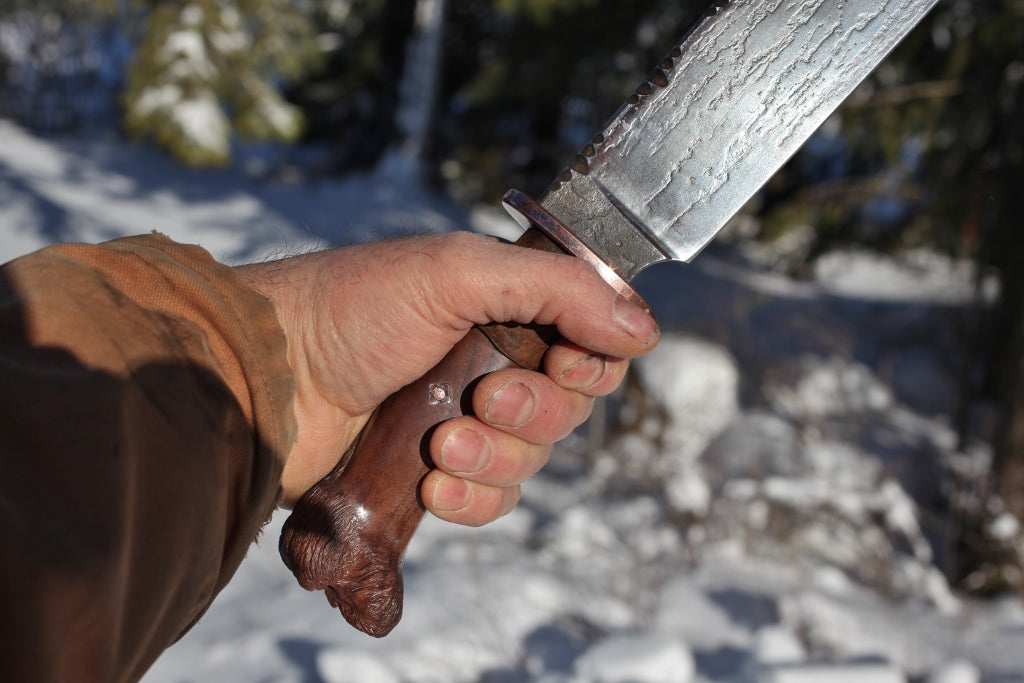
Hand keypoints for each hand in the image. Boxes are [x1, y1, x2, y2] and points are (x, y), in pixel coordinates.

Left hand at [236, 232, 658, 522]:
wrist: (264, 380)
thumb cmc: (350, 309)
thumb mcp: (456, 273)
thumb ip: (558, 289)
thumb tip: (643, 327)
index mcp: (503, 304)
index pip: (591, 339)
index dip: (591, 359)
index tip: (563, 361)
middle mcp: (491, 360)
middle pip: (570, 405)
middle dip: (535, 410)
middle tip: (484, 398)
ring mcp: (464, 419)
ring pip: (533, 458)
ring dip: (496, 455)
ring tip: (441, 442)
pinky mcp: (435, 473)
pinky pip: (492, 500)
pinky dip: (471, 497)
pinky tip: (433, 482)